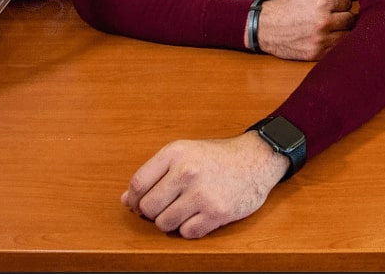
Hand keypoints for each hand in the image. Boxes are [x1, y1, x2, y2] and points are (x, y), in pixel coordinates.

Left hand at [122, 132, 287, 238]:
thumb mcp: (184, 153)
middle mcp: (187, 171)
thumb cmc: (218, 157)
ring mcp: (202, 193)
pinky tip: (199, 215)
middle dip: (153, 212)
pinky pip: (187, 233)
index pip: (138, 185)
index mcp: (175, 153)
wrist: (257, 159)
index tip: (140, 204)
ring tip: (184, 210)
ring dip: (171, 222)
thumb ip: (155, 174)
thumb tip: (127, 200)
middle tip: (166, 207)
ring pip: (165, 224)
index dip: (135, 200)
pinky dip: (190, 229)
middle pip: (148, 208)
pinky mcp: (217, 212)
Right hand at [257, 0, 355, 60]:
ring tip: (332, 29)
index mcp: (322, 3)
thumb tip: (341, 1)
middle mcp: (324, 21)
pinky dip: (334, 44)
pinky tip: (327, 39)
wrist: (264, 28)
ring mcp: (321, 39)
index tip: (336, 6)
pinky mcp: (317, 53)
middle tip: (336, 18)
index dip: (342, 4)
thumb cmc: (285, 8)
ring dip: (341, 32)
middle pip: (351, 19)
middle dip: (344, 17)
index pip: (347, 2)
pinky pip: (336, 49)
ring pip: (347, 35)